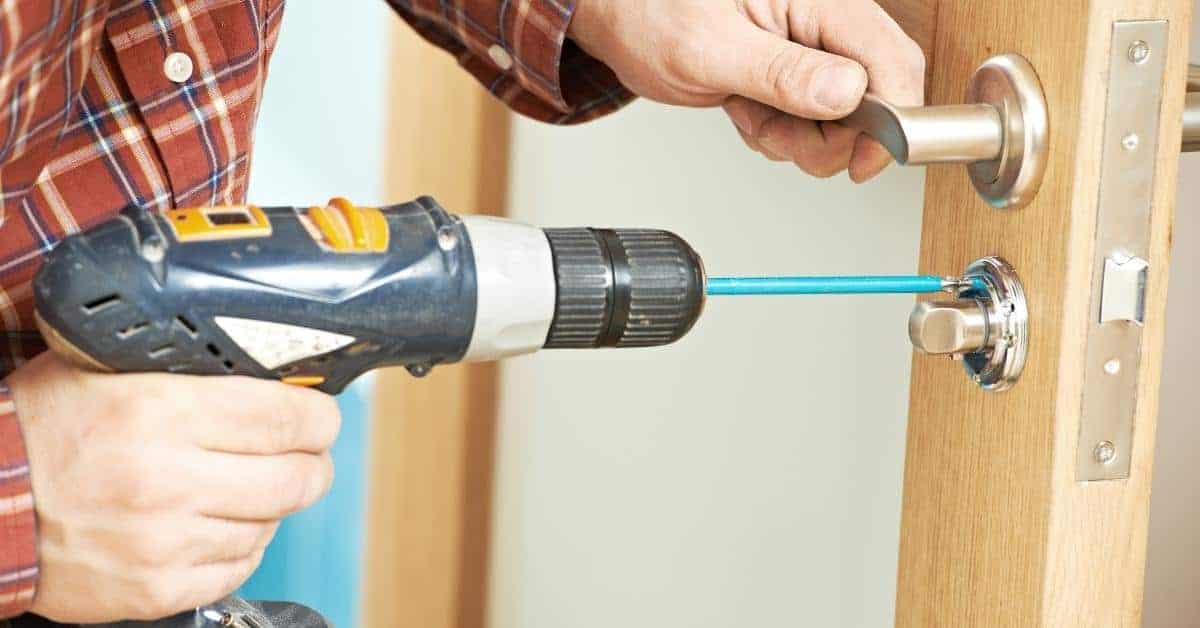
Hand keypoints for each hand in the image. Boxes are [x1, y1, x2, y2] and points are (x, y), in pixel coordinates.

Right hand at [6, 353, 340, 621]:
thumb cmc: (42, 427)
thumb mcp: (109, 368)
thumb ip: (188, 367)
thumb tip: (271, 373)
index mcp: (160, 412)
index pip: (287, 418)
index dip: (320, 418)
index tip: (321, 417)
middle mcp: (166, 479)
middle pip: (297, 478)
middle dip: (314, 463)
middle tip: (306, 454)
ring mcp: (163, 541)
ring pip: (271, 524)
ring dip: (272, 504)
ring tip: (246, 486)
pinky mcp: (154, 589)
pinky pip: (238, 569)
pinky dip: (242, 545)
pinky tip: (221, 525)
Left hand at [569, 0, 924, 180]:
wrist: (622, 17)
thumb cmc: (653, 11)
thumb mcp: (711, 49)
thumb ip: (782, 73)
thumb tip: (846, 93)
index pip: (892, 59)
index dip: (892, 118)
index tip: (866, 159)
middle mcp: (823, 20)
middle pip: (875, 97)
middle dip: (828, 136)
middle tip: (776, 133)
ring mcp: (810, 49)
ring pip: (843, 118)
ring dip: (797, 139)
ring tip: (750, 113)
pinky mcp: (794, 72)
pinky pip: (812, 120)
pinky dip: (780, 132)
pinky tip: (747, 110)